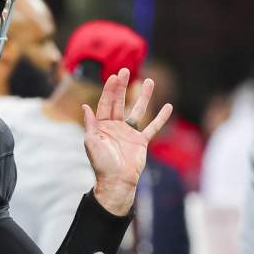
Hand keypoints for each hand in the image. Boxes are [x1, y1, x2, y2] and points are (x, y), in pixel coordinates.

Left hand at [82, 68, 173, 215]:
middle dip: (122, 87)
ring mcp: (129, 133)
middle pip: (120, 102)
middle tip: (126, 71)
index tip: (114, 76)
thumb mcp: (91, 142)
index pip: (106, 103)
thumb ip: (90, 124)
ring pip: (138, 110)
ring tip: (150, 81)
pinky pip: (153, 127)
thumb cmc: (102, 164)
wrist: (117, 182)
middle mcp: (116, 127)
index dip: (109, 90)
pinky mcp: (141, 141)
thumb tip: (85, 107)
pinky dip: (161, 118)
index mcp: (102, 126)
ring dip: (143, 96)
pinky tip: (168, 106)